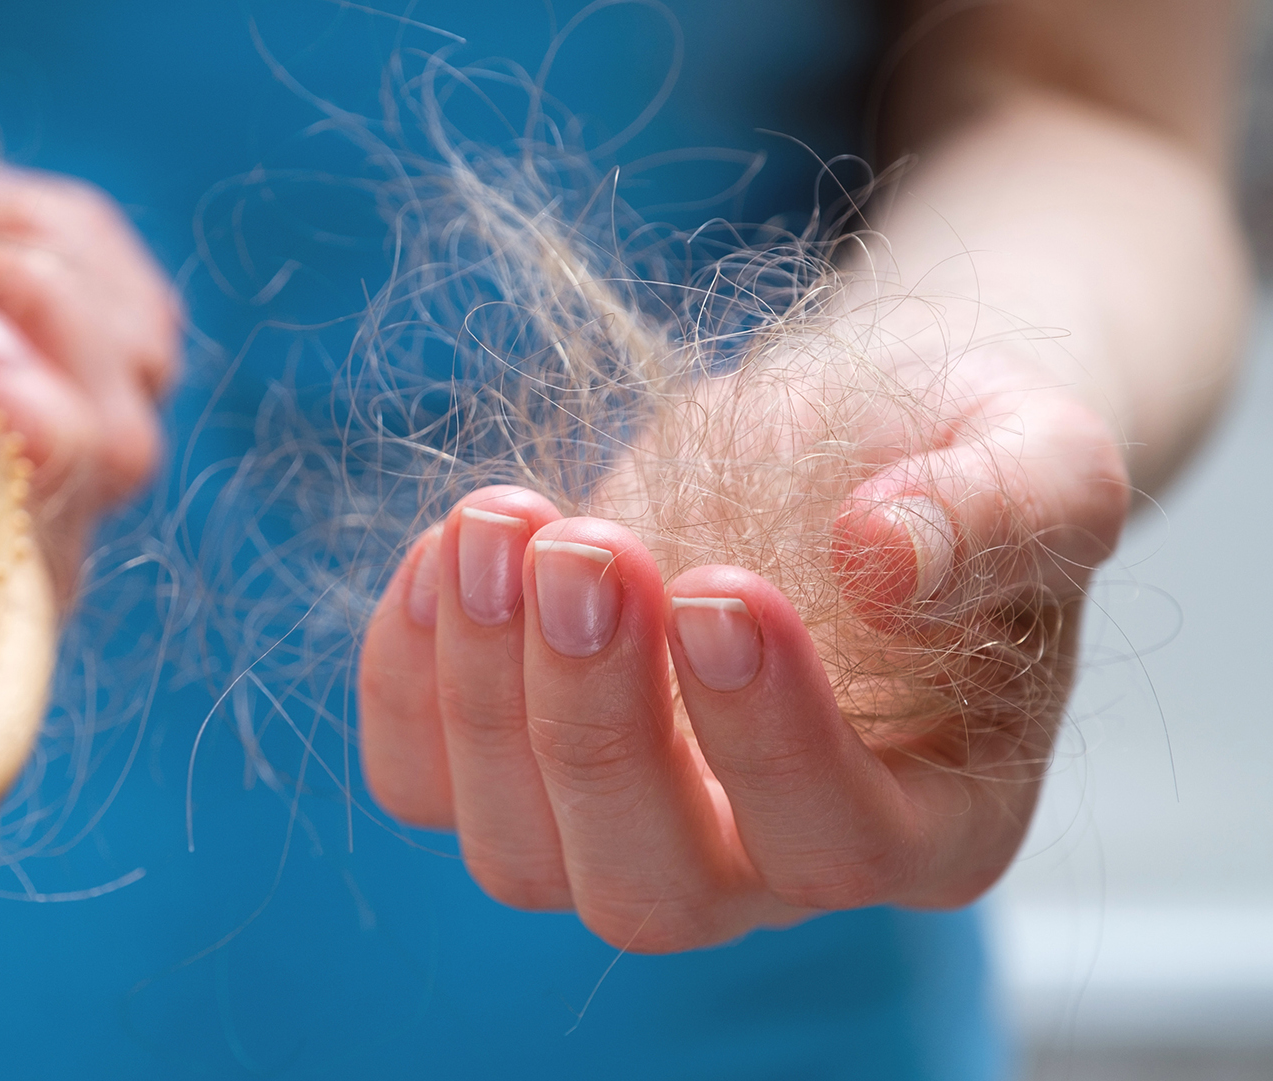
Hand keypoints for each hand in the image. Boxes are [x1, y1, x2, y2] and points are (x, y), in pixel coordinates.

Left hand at [356, 331, 1127, 951]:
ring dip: (481, 692)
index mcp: (927, 820)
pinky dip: (404, 678)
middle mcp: (767, 866)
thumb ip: (1000, 510)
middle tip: (587, 550)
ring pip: (517, 855)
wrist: (847, 440)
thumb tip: (881, 561)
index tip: (719, 588)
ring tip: (500, 521)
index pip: (836, 844)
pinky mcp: (519, 770)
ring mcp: (628, 829)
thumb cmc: (951, 461)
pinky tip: (446, 546)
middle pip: (653, 891)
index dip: (768, 738)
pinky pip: (423, 781)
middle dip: (596, 728)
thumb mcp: (1034, 453)